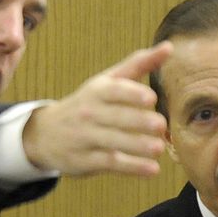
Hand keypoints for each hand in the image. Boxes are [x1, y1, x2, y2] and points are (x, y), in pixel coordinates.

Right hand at [22, 43, 171, 176]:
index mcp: (97, 91)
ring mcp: (85, 137)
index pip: (113, 91)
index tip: (151, 98)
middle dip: (138, 121)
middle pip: (114, 117)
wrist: (47, 133)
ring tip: (159, 148)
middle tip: (161, 126)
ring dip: (137, 146)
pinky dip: (132, 167)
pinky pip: (110, 163)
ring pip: (112, 141)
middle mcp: (89, 113)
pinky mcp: (86, 160)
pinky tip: (153, 169)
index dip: (131, 94)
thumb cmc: (89, 103)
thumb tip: (169, 47)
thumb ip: (139, 64)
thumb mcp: (108, 81)